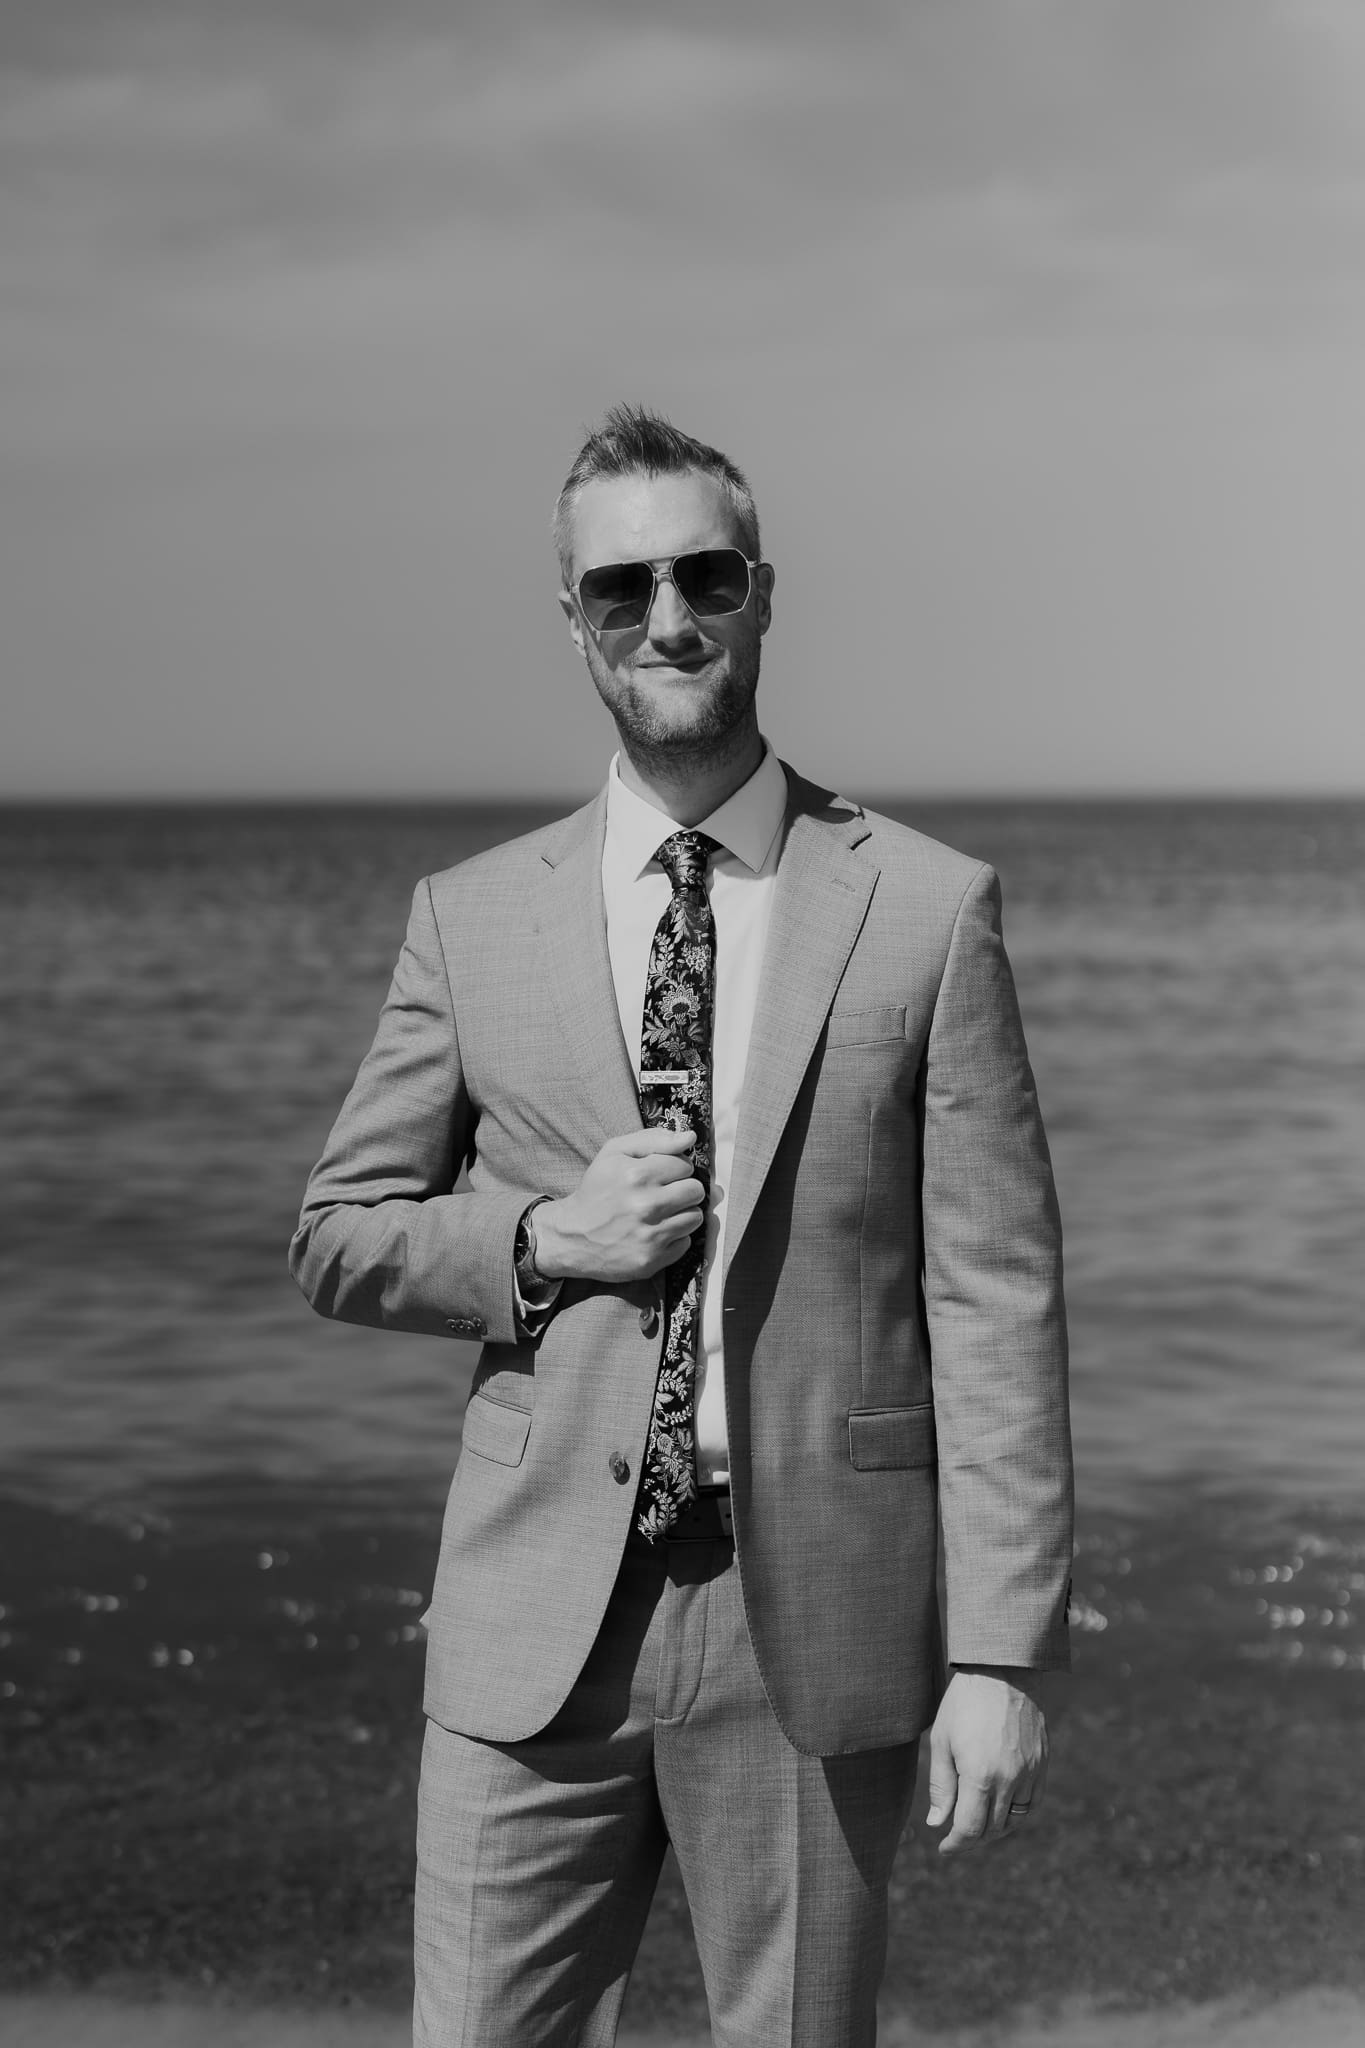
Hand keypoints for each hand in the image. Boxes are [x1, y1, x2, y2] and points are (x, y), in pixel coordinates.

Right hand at [533, 1129, 703, 1284]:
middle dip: (683, 1189)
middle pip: (695, 1191)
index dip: (674, 1168)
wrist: (572, 1236)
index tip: (659, 1176)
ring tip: (659, 1214)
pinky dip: (673, 1237)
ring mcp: (650, 1236)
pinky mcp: (652, 1260)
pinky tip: (653, 1233)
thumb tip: (690, 1137)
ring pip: (695, 1217)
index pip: (685, 1165)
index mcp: (637, 1174)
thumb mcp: (614, 1153)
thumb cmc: (596, 1190)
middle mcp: (646, 1205)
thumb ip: (654, 1139)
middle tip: (663, 1194)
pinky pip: (685, 1243)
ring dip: (681, 1214)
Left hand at [925, 1668, 1048, 1855]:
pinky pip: (1032, 1802)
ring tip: (978, 1825)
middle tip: (957, 1836)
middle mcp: (1009, 1780)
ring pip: (1015, 1820)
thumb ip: (941, 1786)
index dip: (956, 1844)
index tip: (945, 1848)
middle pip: (993, 1829)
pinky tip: (1002, 1809)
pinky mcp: (1042, 1764)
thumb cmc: (964, 1704)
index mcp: (980, 1776)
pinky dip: (1017, 1813)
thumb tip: (937, 1823)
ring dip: (995, 1830)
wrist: (1002, 1672)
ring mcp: (1029, 1773)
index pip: (970, 1829)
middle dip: (973, 1839)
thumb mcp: (942, 1741)